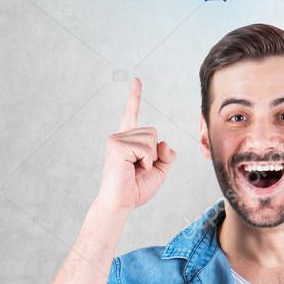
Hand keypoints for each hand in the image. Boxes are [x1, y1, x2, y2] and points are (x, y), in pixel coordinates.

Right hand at [95, 77, 176, 211]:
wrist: (122, 203)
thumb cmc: (137, 188)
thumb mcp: (160, 169)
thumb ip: (166, 153)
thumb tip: (163, 143)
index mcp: (129, 140)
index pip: (131, 114)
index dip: (134, 96)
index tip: (136, 80)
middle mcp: (120, 136)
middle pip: (154, 132)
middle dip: (154, 153)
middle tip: (138, 169)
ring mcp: (116, 140)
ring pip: (151, 139)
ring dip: (149, 159)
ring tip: (134, 169)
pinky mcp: (116, 145)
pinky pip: (146, 147)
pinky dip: (146, 161)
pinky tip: (132, 169)